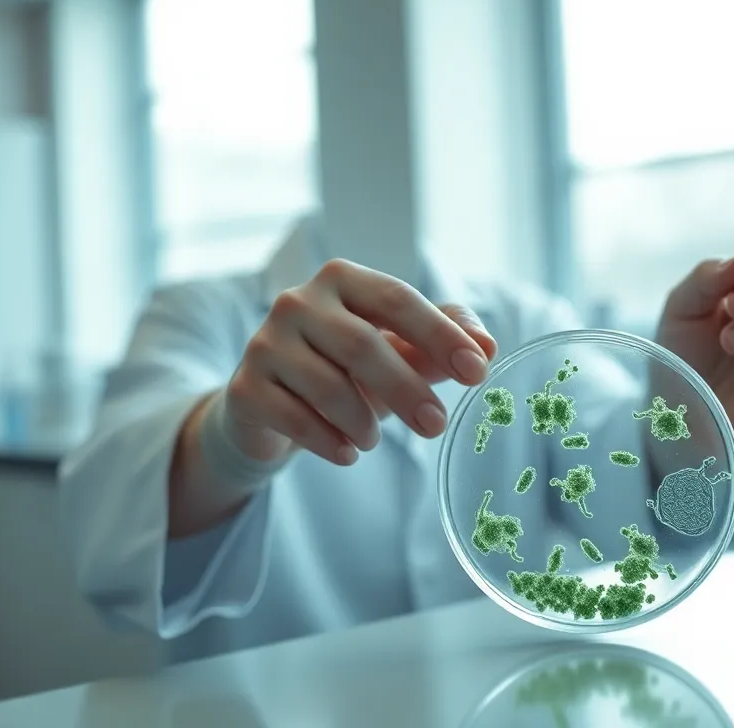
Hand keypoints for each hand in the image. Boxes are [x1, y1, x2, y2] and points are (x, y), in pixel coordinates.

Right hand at [224, 259, 496, 466]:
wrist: (271, 405)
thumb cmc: (345, 369)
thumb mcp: (398, 350)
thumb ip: (443, 340)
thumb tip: (488, 346)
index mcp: (342, 280)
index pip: (397, 299)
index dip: (440, 335)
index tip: (479, 370)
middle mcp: (297, 302)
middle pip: (361, 344)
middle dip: (406, 388)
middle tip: (437, 425)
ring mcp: (265, 343)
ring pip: (327, 385)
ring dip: (363, 421)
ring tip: (373, 441)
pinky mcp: (245, 387)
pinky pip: (295, 417)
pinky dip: (329, 441)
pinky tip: (346, 453)